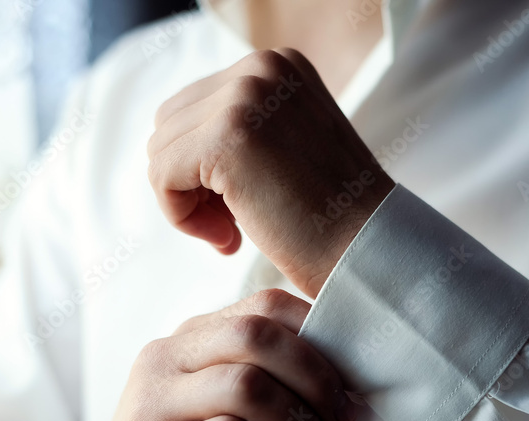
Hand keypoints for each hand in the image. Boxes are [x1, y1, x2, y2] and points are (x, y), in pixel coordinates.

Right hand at [55, 289, 357, 420]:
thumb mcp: (242, 420)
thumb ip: (290, 398)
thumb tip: (357, 395)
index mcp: (191, 339)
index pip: (264, 305)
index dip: (320, 334)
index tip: (352, 378)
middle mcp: (167, 359)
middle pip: (255, 335)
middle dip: (316, 376)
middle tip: (342, 417)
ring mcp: (153, 405)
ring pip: (245, 385)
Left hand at [147, 48, 394, 297]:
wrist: (369, 249)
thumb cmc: (330, 218)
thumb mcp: (287, 147)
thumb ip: (239, 129)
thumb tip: (165, 145)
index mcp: (278, 64)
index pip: (192, 107)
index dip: (199, 168)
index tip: (237, 210)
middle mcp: (262, 67)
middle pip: (169, 123)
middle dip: (188, 182)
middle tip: (230, 227)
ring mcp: (245, 97)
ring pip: (160, 150)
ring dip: (186, 202)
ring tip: (231, 234)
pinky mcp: (227, 138)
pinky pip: (161, 176)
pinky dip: (181, 216)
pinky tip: (228, 240)